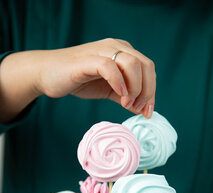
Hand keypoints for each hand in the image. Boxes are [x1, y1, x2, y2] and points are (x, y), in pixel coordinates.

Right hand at [37, 38, 155, 117]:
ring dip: (135, 88)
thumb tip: (141, 109)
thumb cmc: (79, 80)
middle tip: (137, 108)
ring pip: (132, 64)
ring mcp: (102, 51)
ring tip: (125, 103)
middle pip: (145, 65)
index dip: (151, 91)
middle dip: (147, 91)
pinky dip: (119, 82)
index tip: (147, 111)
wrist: (48, 74)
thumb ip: (125, 97)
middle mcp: (116, 47)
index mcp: (123, 52)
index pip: (148, 69)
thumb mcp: (108, 90)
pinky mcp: (88, 59)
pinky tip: (119, 95)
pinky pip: (110, 66)